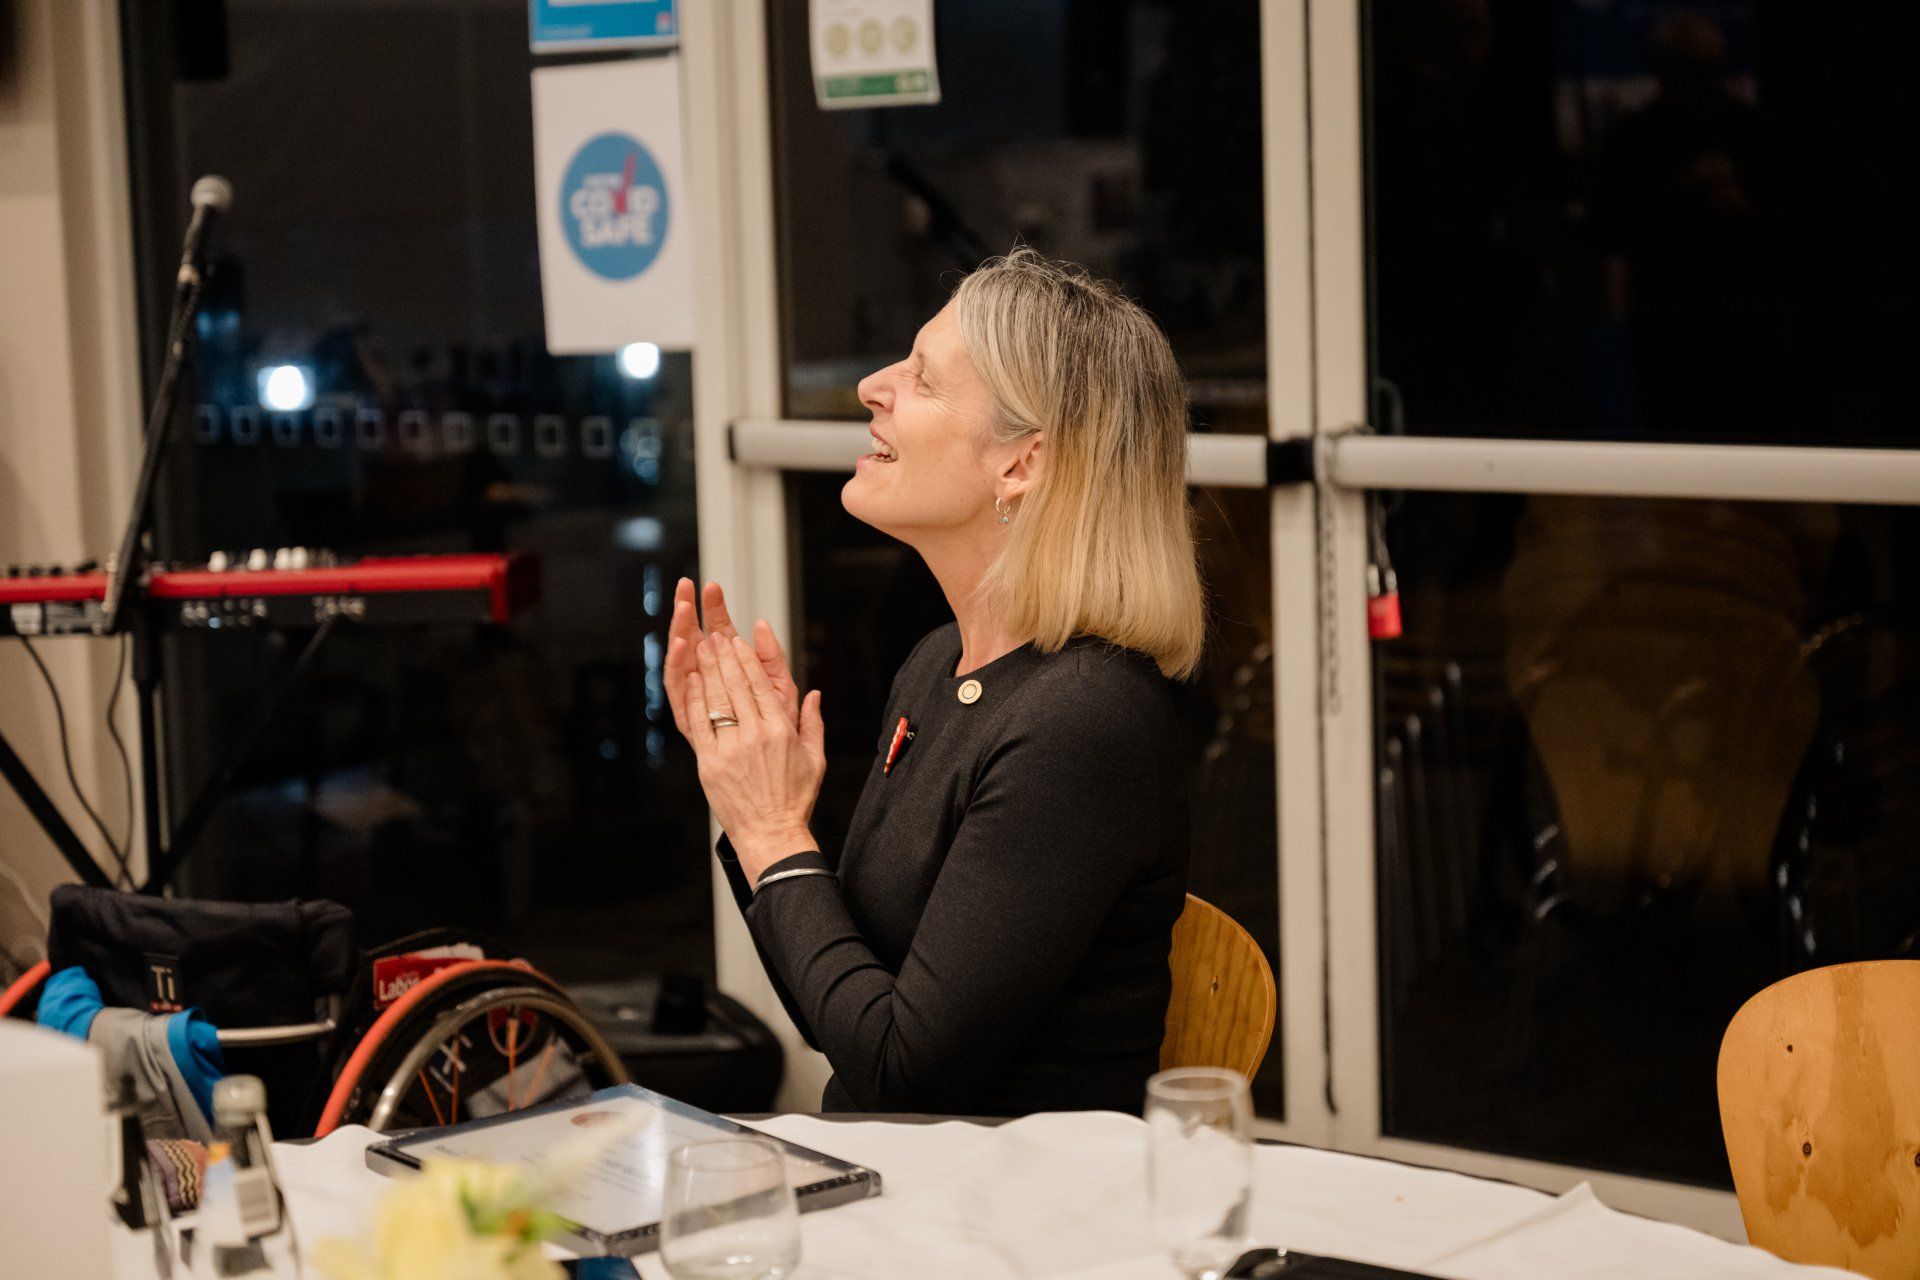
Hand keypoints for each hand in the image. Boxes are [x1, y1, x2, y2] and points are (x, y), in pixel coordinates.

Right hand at [664, 578, 800, 737]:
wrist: (768, 784)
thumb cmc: (777, 739)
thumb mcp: (782, 692)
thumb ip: (772, 659)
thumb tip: (762, 624)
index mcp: (732, 673)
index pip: (718, 631)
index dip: (713, 608)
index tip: (710, 586)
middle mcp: (709, 685)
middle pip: (694, 640)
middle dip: (689, 611)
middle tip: (685, 586)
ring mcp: (696, 702)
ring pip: (682, 661)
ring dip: (680, 633)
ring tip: (683, 608)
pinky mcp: (689, 722)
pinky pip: (679, 692)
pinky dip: (677, 668)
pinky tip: (680, 645)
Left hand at [684, 632, 826, 885]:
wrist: (771, 834)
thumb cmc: (794, 799)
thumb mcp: (815, 759)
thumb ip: (813, 723)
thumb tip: (815, 693)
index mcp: (780, 731)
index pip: (760, 685)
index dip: (746, 660)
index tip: (738, 642)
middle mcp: (755, 735)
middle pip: (736, 686)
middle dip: (723, 656)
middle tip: (714, 635)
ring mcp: (730, 749)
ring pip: (716, 699)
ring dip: (707, 670)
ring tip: (701, 648)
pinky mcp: (710, 763)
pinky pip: (700, 724)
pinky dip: (695, 700)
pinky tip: (691, 682)